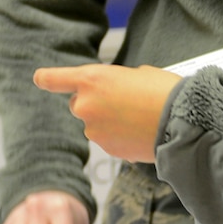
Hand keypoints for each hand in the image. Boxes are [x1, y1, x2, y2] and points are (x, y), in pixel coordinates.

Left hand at [34, 64, 181, 164]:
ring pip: (94, 125)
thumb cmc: (163, 91)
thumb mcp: (136, 73)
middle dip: (93, 104)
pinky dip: (120, 137)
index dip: (47, 78)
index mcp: (91, 80)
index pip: (55, 79)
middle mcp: (86, 106)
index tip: (39, 78)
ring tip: (138, 117)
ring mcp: (95, 130)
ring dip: (108, 122)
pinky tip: (140, 131)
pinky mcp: (108, 149)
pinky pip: (109, 140)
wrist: (183, 121)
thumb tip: (115, 94)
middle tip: (121, 101)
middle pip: (78, 105)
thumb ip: (115, 82)